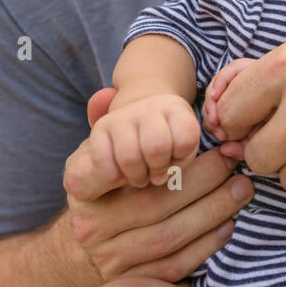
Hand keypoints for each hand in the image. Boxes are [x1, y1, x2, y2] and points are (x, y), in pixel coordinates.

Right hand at [62, 88, 252, 283]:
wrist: (86, 248)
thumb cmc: (109, 185)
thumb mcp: (100, 152)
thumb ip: (106, 123)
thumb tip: (105, 95)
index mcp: (80, 185)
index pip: (112, 168)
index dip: (153, 158)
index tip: (188, 145)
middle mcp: (90, 225)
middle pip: (154, 203)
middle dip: (202, 183)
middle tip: (234, 165)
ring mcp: (109, 258)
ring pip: (168, 237)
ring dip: (212, 212)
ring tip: (242, 190)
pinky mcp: (132, 282)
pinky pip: (174, 266)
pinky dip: (204, 246)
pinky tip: (228, 224)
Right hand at [66, 92, 200, 194]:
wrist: (141, 119)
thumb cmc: (170, 141)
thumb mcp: (183, 150)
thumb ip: (178, 165)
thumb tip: (156, 179)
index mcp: (176, 110)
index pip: (185, 138)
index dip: (181, 157)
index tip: (176, 159)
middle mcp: (149, 107)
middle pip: (156, 147)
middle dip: (157, 169)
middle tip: (155, 175)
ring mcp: (123, 115)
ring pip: (129, 156)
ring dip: (136, 176)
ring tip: (140, 178)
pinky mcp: (100, 126)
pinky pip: (102, 159)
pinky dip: (112, 175)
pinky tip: (120, 176)